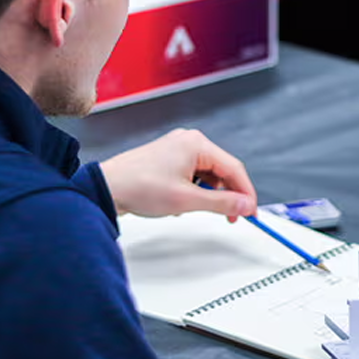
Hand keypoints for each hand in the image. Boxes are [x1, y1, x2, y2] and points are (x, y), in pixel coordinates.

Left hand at [100, 128, 256, 221]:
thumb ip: (222, 203)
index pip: (234, 168)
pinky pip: (193, 175)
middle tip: (232, 217)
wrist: (107, 188)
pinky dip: (194, 191)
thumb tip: (245, 205)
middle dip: (227, 195)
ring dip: (208, 195)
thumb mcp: (187, 200)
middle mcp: (189, 142)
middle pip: (222, 170)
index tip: (251, 212)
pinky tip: (181, 203)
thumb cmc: (139, 187)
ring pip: (208, 175)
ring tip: (193, 209)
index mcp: (197, 144)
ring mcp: (178, 149)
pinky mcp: (169, 158)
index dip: (246, 193)